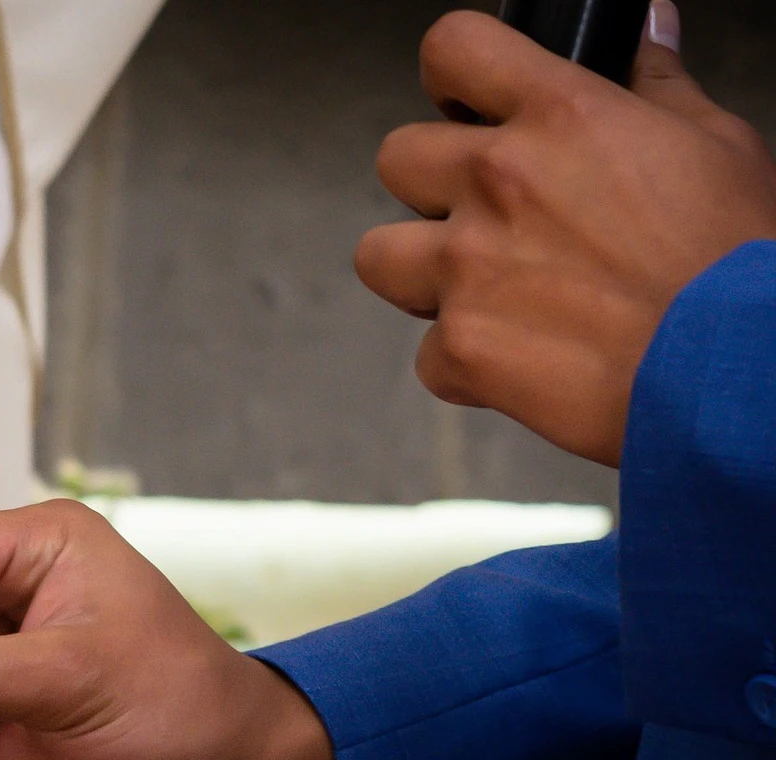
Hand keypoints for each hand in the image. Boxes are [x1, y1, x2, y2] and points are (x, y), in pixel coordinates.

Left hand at [357, 5, 775, 465]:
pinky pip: (427, 353)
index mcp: (559, 116)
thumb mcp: (716, 144)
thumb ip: (655, 84)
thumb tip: (642, 29)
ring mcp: (469, 266)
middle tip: (489, 217)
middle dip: (434, 187)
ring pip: (379, 255)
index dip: (454, 77)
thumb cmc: (738, 260)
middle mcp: (499, 182)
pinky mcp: (462, 345)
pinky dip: (465, 362)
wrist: (738, 368)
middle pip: (398, 158)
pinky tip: (522, 360)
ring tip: (483, 289)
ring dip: (421, 272)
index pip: (454, 50)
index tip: (465, 105)